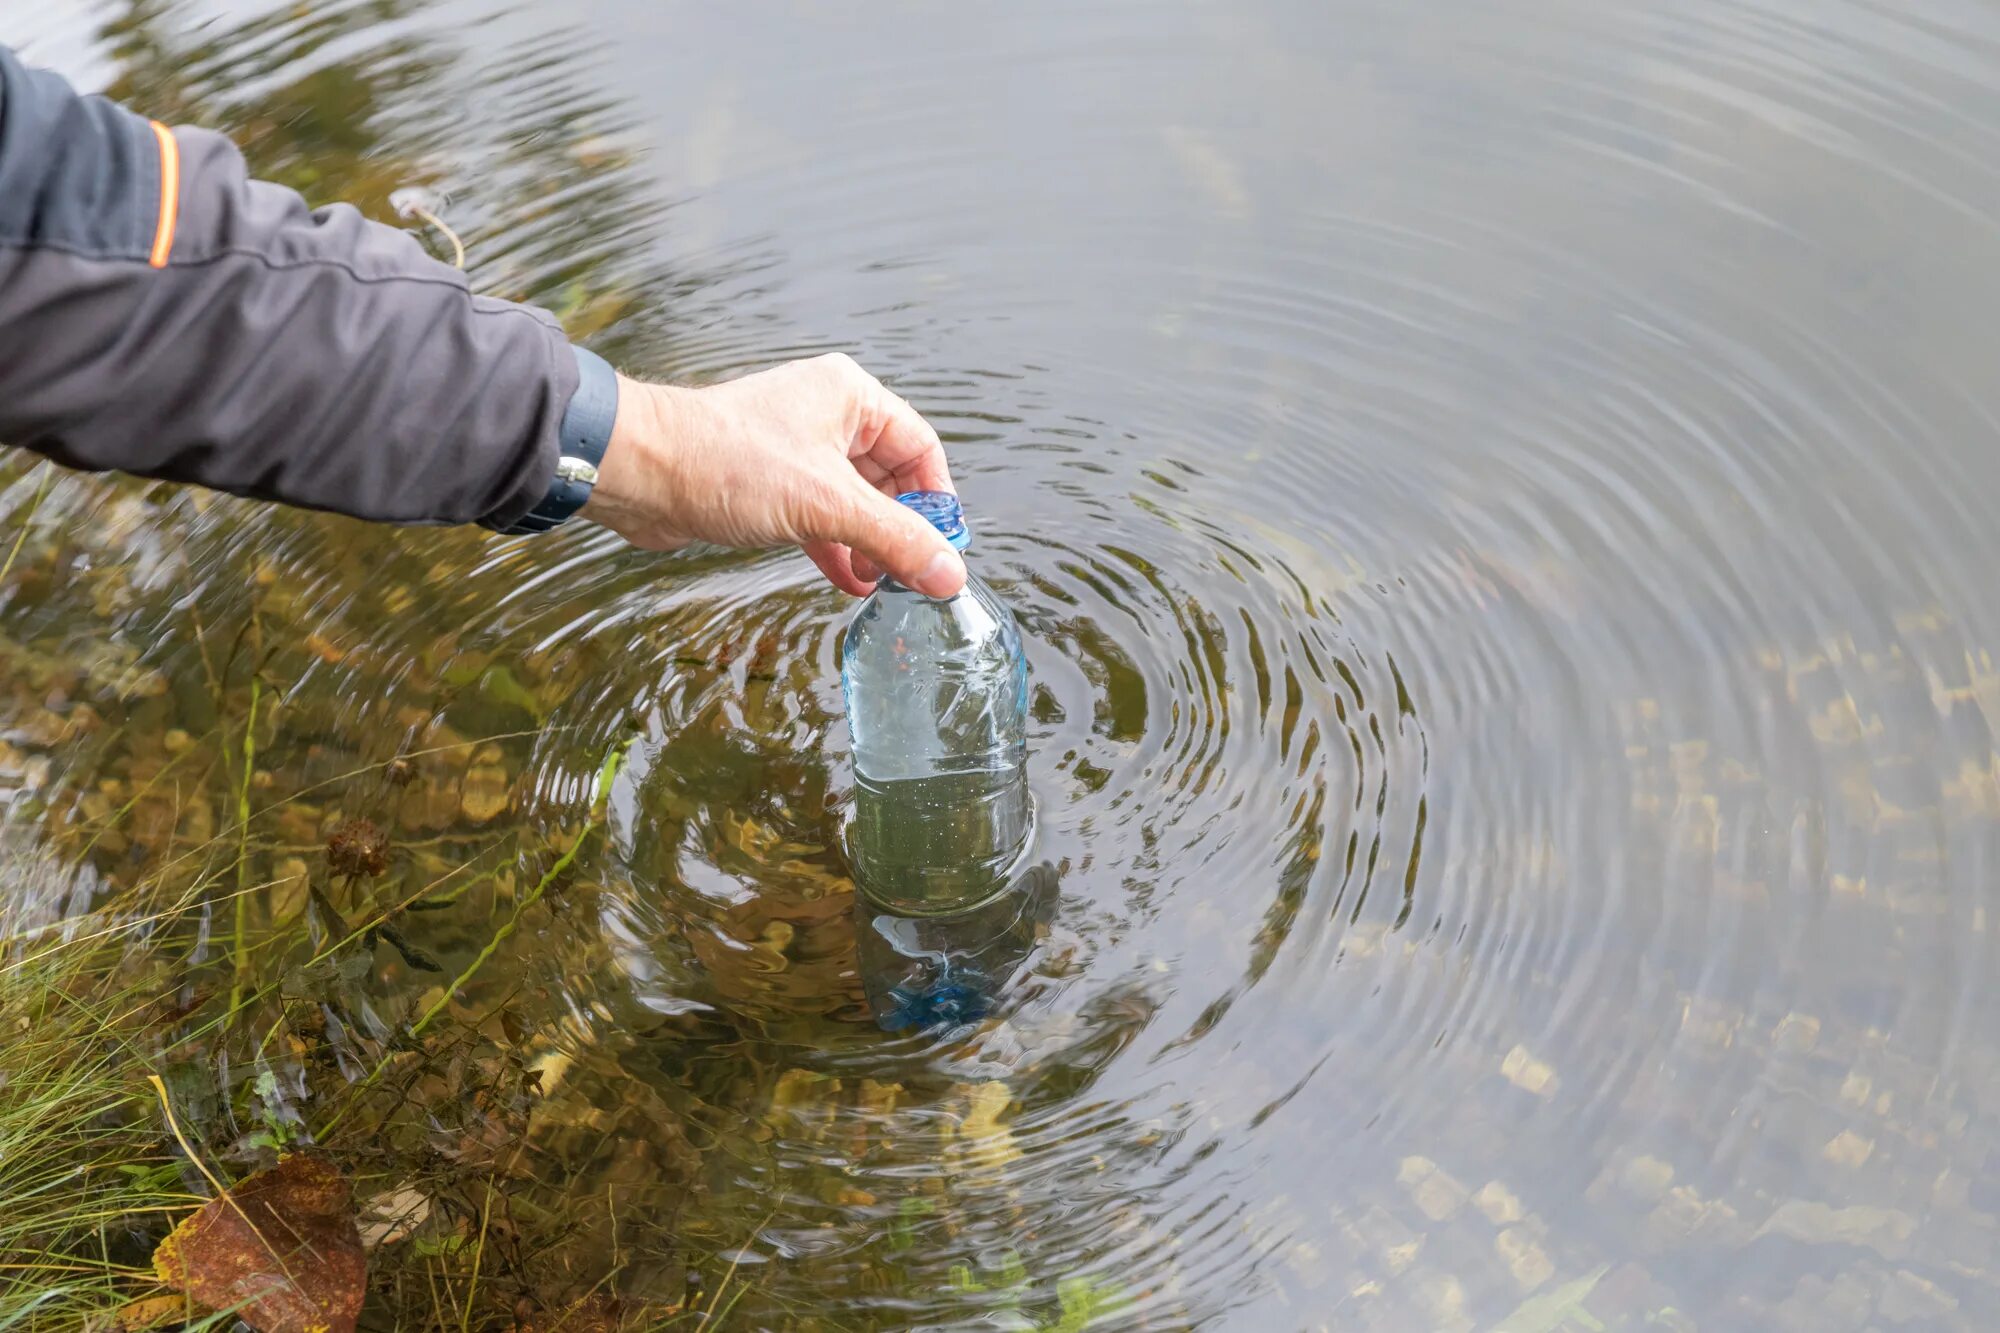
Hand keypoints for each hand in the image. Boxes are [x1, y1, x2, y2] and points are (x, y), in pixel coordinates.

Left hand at [581, 353, 966, 597]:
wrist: (641, 472)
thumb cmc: (728, 464)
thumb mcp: (827, 505)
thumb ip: (894, 539)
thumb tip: (950, 574)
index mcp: (849, 398)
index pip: (920, 447)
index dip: (936, 501)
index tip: (944, 549)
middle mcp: (827, 417)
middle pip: (890, 478)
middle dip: (902, 530)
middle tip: (913, 576)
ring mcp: (796, 451)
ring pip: (853, 502)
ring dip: (869, 545)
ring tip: (881, 586)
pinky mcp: (769, 485)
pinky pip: (820, 518)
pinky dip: (837, 549)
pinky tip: (849, 582)